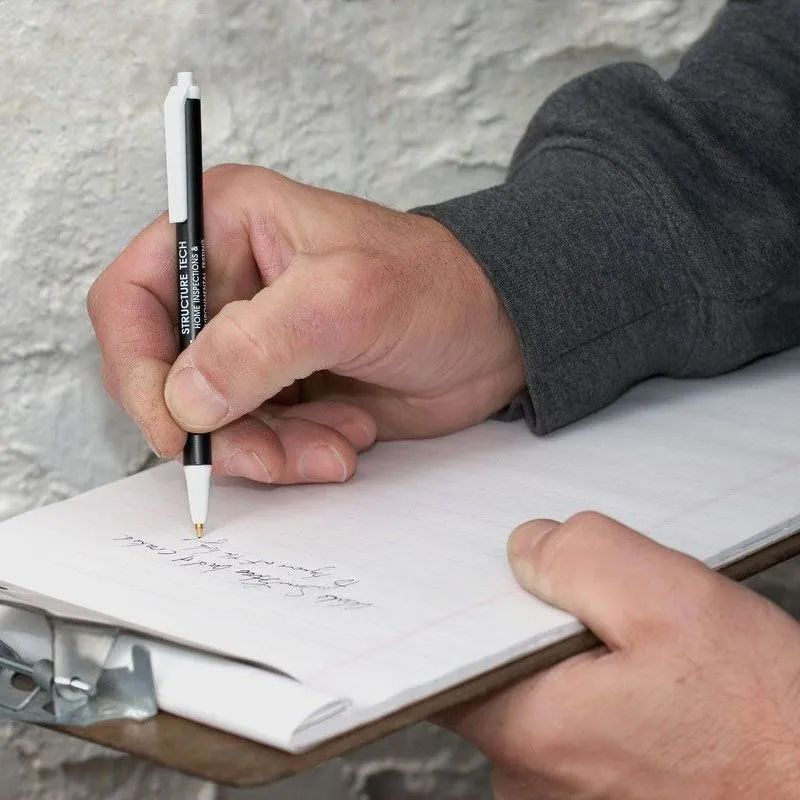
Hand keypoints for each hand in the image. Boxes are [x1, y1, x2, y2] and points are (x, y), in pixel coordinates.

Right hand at [88, 165, 523, 482]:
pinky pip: (254, 439)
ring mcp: (252, 342)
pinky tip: (345, 437)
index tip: (177, 427)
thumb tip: (184, 399)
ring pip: (210, 420)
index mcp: (225, 226)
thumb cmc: (438, 288)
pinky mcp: (279, 388)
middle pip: (166, 374)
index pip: (132, 299)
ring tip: (335, 442)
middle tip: (271, 455)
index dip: (138, 369)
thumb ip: (259, 345)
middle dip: (218, 428)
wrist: (494, 335)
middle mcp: (227, 283)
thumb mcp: (348, 300)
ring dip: (266, 449)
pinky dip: (291, 454)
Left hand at [444, 512, 799, 799]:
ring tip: (648, 657)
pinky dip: (606, 695)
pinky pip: (580, 726)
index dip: (475, 604)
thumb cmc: (768, 726)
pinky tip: (657, 688)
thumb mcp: (671, 603)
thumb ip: (580, 558)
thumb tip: (527, 547)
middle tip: (612, 614)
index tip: (506, 579)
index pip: (450, 653)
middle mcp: (534, 776)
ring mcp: (568, 796)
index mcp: (531, 726)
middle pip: (503, 668)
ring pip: (547, 695)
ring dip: (584, 662)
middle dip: (545, 627)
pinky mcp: (604, 799)